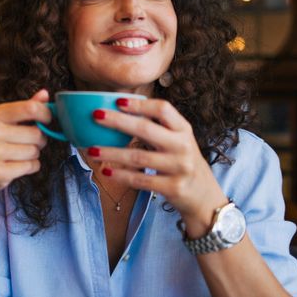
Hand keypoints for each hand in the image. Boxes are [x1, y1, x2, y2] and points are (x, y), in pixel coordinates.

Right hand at [0, 89, 51, 196]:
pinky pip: (30, 166)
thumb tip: (45, 93)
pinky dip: (30, 167)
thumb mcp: (2, 122)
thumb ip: (24, 108)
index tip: (47, 120)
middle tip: (29, 142)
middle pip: (36, 133)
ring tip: (19, 155)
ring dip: (33, 155)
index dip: (45, 114)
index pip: (30, 108)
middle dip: (39, 140)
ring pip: (34, 151)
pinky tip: (17, 166)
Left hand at [88, 97, 228, 237]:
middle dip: (118, 122)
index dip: (140, 104)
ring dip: (111, 153)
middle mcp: (183, 146)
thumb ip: (157, 128)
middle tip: (95, 116)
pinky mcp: (172, 188)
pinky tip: (106, 172)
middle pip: (146, 129)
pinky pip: (140, 180)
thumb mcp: (178, 141)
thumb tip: (119, 113)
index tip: (117, 100)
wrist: (204, 196)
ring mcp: (179, 168)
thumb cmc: (182, 162)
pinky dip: (121, 176)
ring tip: (91, 150)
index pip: (163, 109)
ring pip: (138, 157)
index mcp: (184, 129)